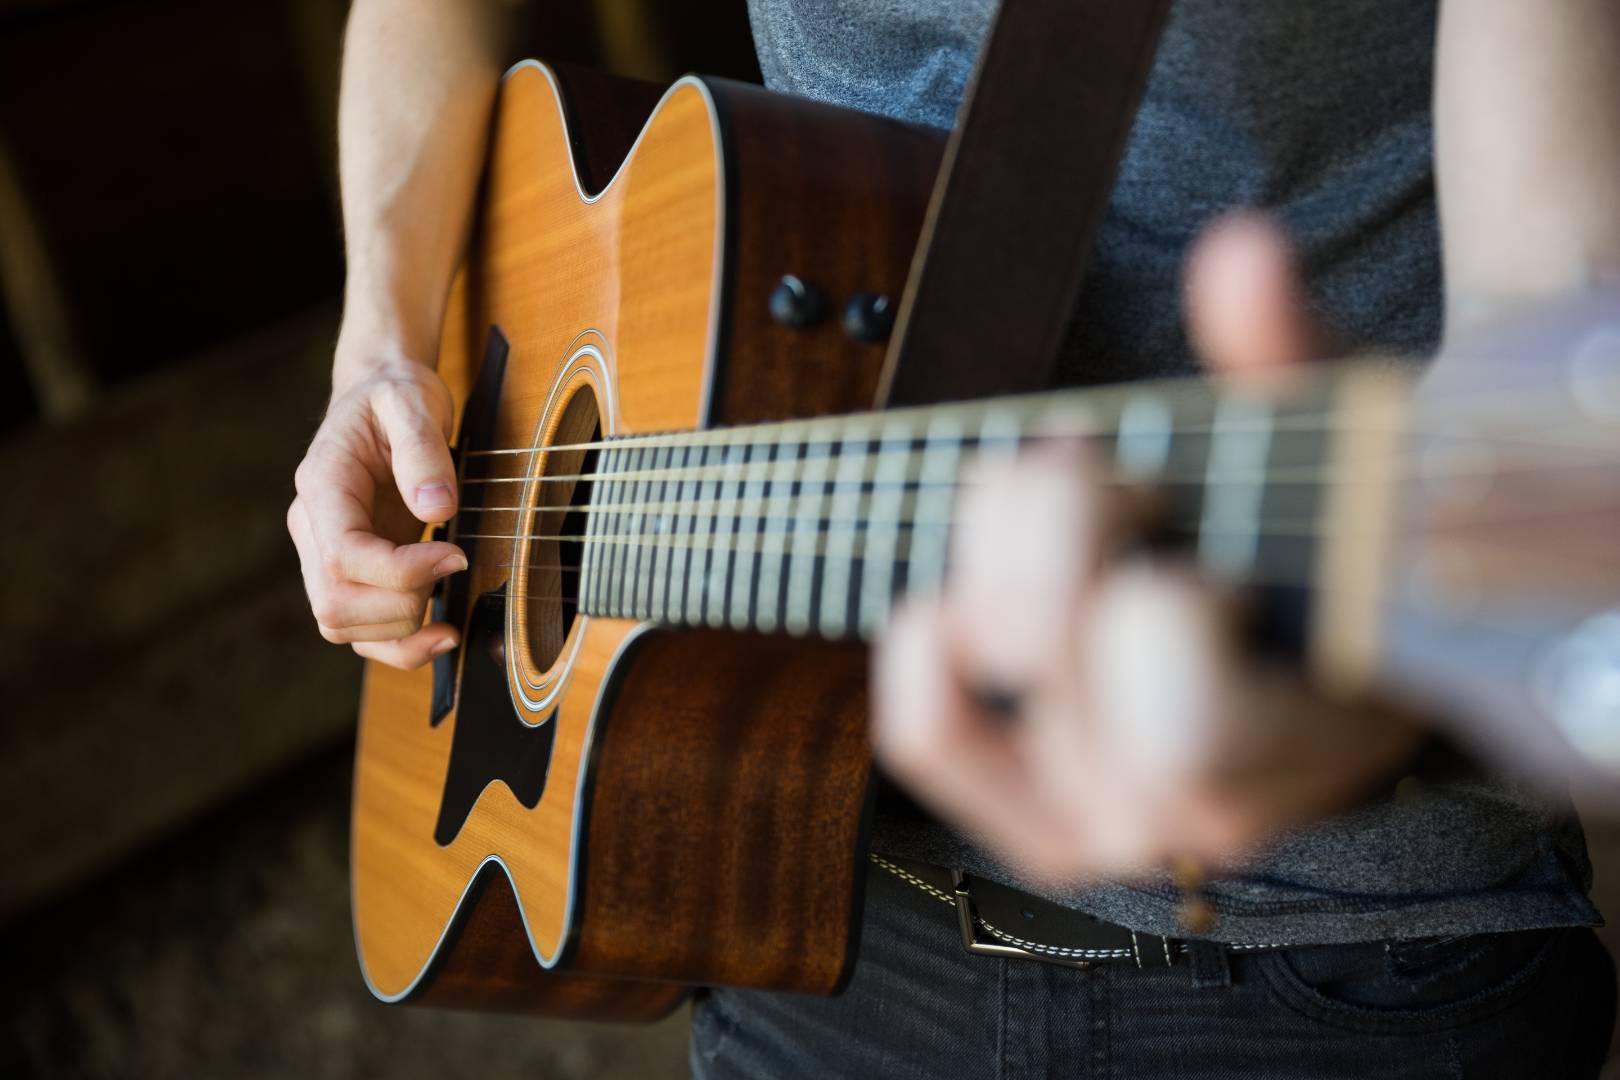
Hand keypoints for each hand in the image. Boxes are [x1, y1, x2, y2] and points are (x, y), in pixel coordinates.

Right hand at [288, 346, 466, 669]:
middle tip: (454, 567)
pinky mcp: (352, 573)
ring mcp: (326, 556)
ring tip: (449, 605)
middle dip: (403, 606)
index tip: (454, 554)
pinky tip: (441, 634)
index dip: (401, 572)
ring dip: (401, 632)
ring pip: (342, 627)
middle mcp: (313, 529)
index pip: (342, 557)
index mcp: (322, 487)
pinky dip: (399, 646)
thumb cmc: (395, 396)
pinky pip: (360, 631)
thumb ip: (422, 450)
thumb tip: (436, 509)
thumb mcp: (412, 402)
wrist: (381, 396)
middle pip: (335, 605)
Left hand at [871, 214, 1420, 884]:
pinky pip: (929, 731)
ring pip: (982, 646)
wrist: (1318, 648)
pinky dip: (920, 645)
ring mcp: (1111, 817)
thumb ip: (1291, 353)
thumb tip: (1239, 256)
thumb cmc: (1336, 538)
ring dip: (1002, 539)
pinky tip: (955, 594)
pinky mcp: (1040, 812)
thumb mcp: (1340, 440)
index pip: (1181, 712)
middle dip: (1065, 513)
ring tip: (1063, 506)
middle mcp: (1203, 806)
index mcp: (1309, 735)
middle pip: (1044, 635)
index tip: (1186, 527)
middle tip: (1118, 475)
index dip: (1157, 599)